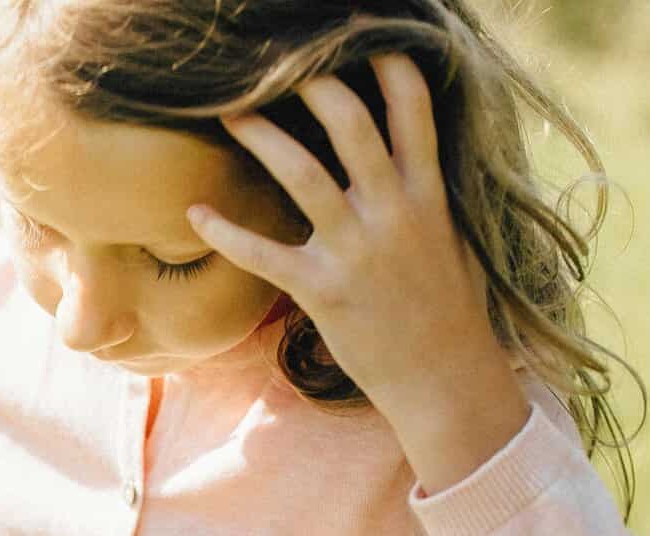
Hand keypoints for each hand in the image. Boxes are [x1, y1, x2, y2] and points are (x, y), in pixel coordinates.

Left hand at [188, 53, 529, 492]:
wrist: (445, 381)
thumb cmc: (449, 311)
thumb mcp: (453, 240)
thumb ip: (426, 195)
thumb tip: (409, 157)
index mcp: (428, 194)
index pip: (413, 108)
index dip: (386, 65)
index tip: (360, 40)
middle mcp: (394, 213)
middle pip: (351, 124)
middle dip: (311, 85)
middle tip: (275, 66)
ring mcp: (356, 252)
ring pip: (302, 174)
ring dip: (260, 137)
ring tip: (229, 113)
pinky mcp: (323, 291)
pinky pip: (263, 254)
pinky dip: (226, 231)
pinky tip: (196, 211)